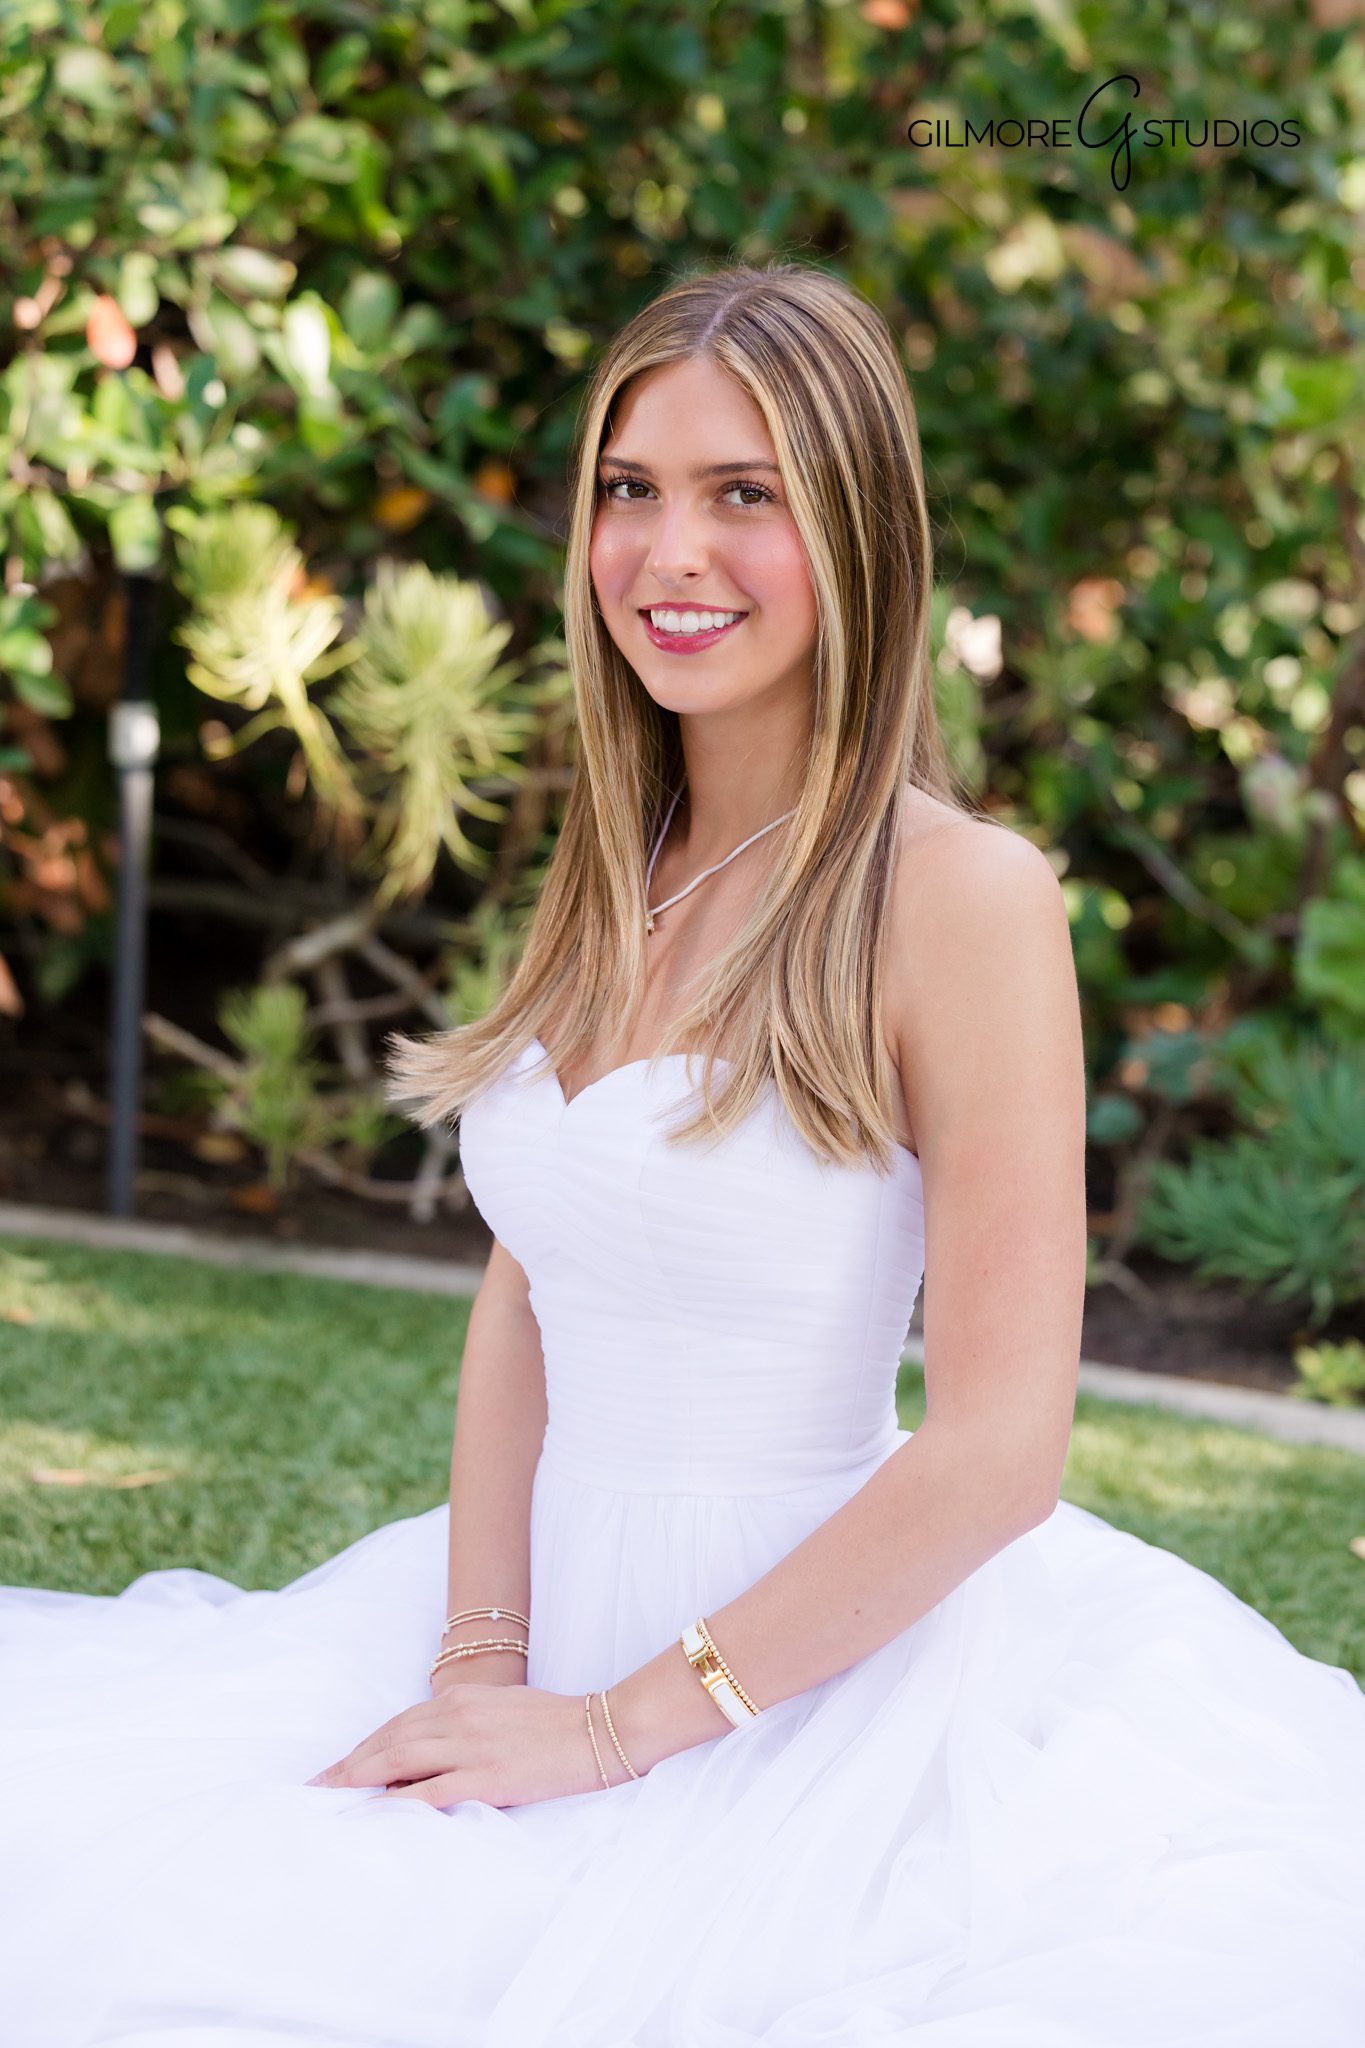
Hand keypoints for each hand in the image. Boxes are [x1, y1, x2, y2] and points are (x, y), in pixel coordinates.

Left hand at [306, 1682, 622, 1808]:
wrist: (604, 1728)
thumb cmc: (559, 1722)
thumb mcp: (505, 1710)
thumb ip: (468, 1723)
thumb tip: (435, 1749)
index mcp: (463, 1698)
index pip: (399, 1723)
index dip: (364, 1746)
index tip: (336, 1766)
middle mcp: (459, 1716)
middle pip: (388, 1740)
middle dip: (347, 1765)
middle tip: (312, 1786)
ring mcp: (471, 1747)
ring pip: (398, 1761)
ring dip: (357, 1780)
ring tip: (327, 1798)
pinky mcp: (487, 1777)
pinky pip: (429, 1792)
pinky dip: (395, 1802)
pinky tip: (372, 1813)